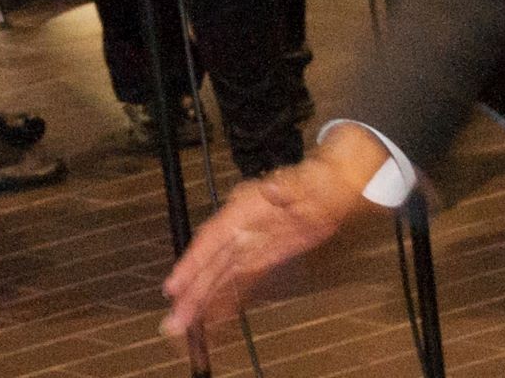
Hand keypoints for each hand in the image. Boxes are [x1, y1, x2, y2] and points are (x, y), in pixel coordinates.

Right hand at [162, 125, 382, 337]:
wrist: (331, 186)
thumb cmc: (314, 181)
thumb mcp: (301, 182)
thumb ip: (283, 188)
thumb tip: (271, 187)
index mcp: (241, 209)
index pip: (211, 239)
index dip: (191, 263)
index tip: (173, 287)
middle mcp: (239, 229)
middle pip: (211, 263)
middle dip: (192, 292)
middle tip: (174, 322)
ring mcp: (250, 243)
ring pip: (221, 275)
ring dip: (203, 299)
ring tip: (185, 325)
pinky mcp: (263, 256)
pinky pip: (241, 280)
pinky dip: (227, 298)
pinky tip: (215, 317)